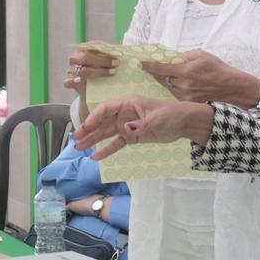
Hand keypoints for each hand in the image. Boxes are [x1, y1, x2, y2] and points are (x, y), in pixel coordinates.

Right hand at [64, 43, 118, 99]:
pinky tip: (80, 81)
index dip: (103, 51)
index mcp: (81, 49)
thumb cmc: (98, 69)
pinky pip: (68, 81)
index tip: (116, 57)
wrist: (91, 89)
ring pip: (82, 70)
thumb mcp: (102, 60)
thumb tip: (119, 53)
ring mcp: (71, 70)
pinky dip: (74, 81)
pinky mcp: (69, 81)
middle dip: (103, 62)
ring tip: (111, 73)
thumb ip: (107, 55)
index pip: (91, 48)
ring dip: (98, 72)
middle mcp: (74, 58)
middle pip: (86, 58)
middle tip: (116, 65)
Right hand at [75, 96, 204, 158]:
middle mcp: (124, 113)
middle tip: (75, 139)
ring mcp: (127, 125)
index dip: (94, 118)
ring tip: (79, 147)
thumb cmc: (170, 115)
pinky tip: (96, 156)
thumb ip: (139, 126)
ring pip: (106, 133)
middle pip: (102, 121)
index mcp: (128, 103)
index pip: (106, 109)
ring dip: (93, 140)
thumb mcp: (155, 120)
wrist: (184, 123)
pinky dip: (107, 149)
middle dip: (88, 130)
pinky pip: (116, 143)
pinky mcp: (132, 136)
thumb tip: (125, 130)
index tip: (85, 127)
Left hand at [140, 51, 251, 104]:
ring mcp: (184, 95)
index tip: (139, 63)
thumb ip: (183, 56)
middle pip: (161, 78)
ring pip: (167, 86)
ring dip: (167, 80)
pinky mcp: (187, 102)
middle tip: (151, 67)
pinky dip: (175, 87)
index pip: (160, 67)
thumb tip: (168, 57)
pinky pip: (175, 93)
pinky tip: (183, 84)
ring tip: (176, 75)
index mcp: (186, 69)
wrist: (232, 88)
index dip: (148, 65)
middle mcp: (183, 84)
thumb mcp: (201, 55)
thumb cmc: (218, 69)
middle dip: (157, 72)